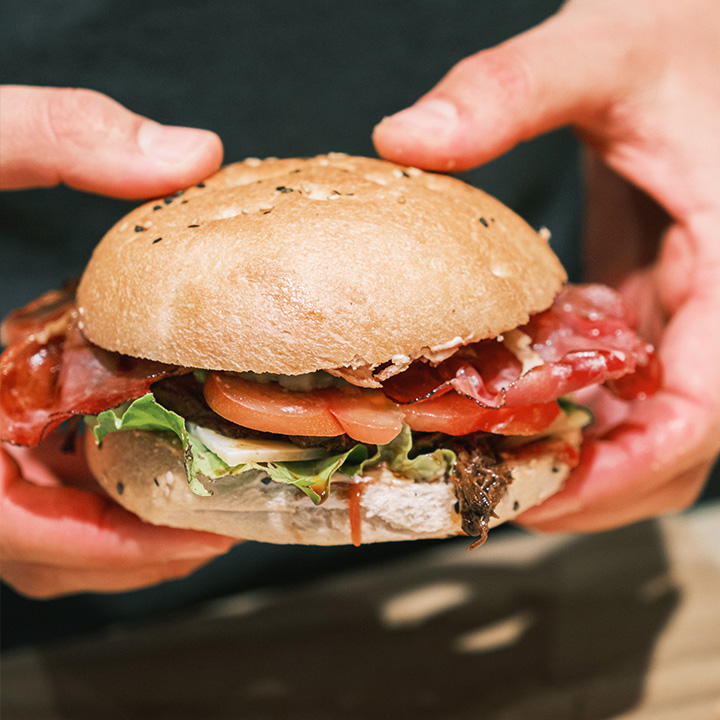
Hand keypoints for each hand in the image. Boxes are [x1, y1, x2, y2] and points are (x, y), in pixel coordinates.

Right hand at [0, 86, 233, 596]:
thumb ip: (53, 132)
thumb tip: (195, 150)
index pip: (16, 530)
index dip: (115, 546)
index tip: (199, 539)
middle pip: (31, 551)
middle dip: (128, 549)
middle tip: (213, 525)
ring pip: (16, 536)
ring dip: (101, 530)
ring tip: (185, 502)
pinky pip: (3, 495)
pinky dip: (63, 492)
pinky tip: (115, 454)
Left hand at [373, 0, 719, 531]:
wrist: (698, 37)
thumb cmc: (677, 36)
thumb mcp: (601, 49)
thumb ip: (511, 89)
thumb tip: (403, 137)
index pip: (703, 411)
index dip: (628, 471)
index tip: (544, 495)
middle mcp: (716, 308)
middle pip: (674, 445)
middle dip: (594, 486)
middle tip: (497, 492)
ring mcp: (685, 313)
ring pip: (648, 426)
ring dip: (579, 458)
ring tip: (492, 463)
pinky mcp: (651, 304)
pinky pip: (623, 386)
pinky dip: (572, 410)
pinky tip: (508, 405)